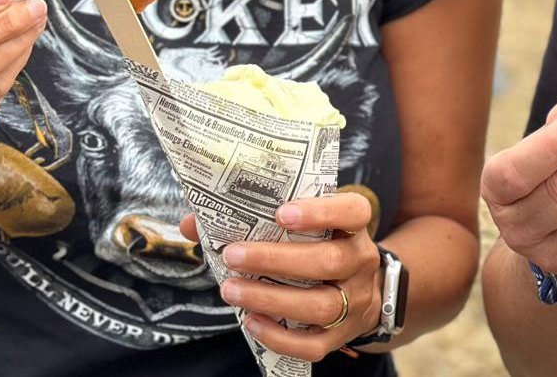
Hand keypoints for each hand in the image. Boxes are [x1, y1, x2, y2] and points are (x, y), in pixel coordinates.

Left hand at [180, 193, 382, 361]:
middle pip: (329, 261)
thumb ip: (252, 218)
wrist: (363, 290)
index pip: (353, 211)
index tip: (280, 213)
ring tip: (231, 290)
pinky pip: (315, 344)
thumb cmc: (319, 247)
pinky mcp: (342, 335)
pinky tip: (251, 322)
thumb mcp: (303, 225)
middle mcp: (361, 262)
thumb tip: (193, 223)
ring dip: (271, 298)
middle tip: (233, 255)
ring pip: (321, 305)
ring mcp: (356, 301)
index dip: (320, 212)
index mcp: (354, 227)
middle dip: (276, 260)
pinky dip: (280, 337)